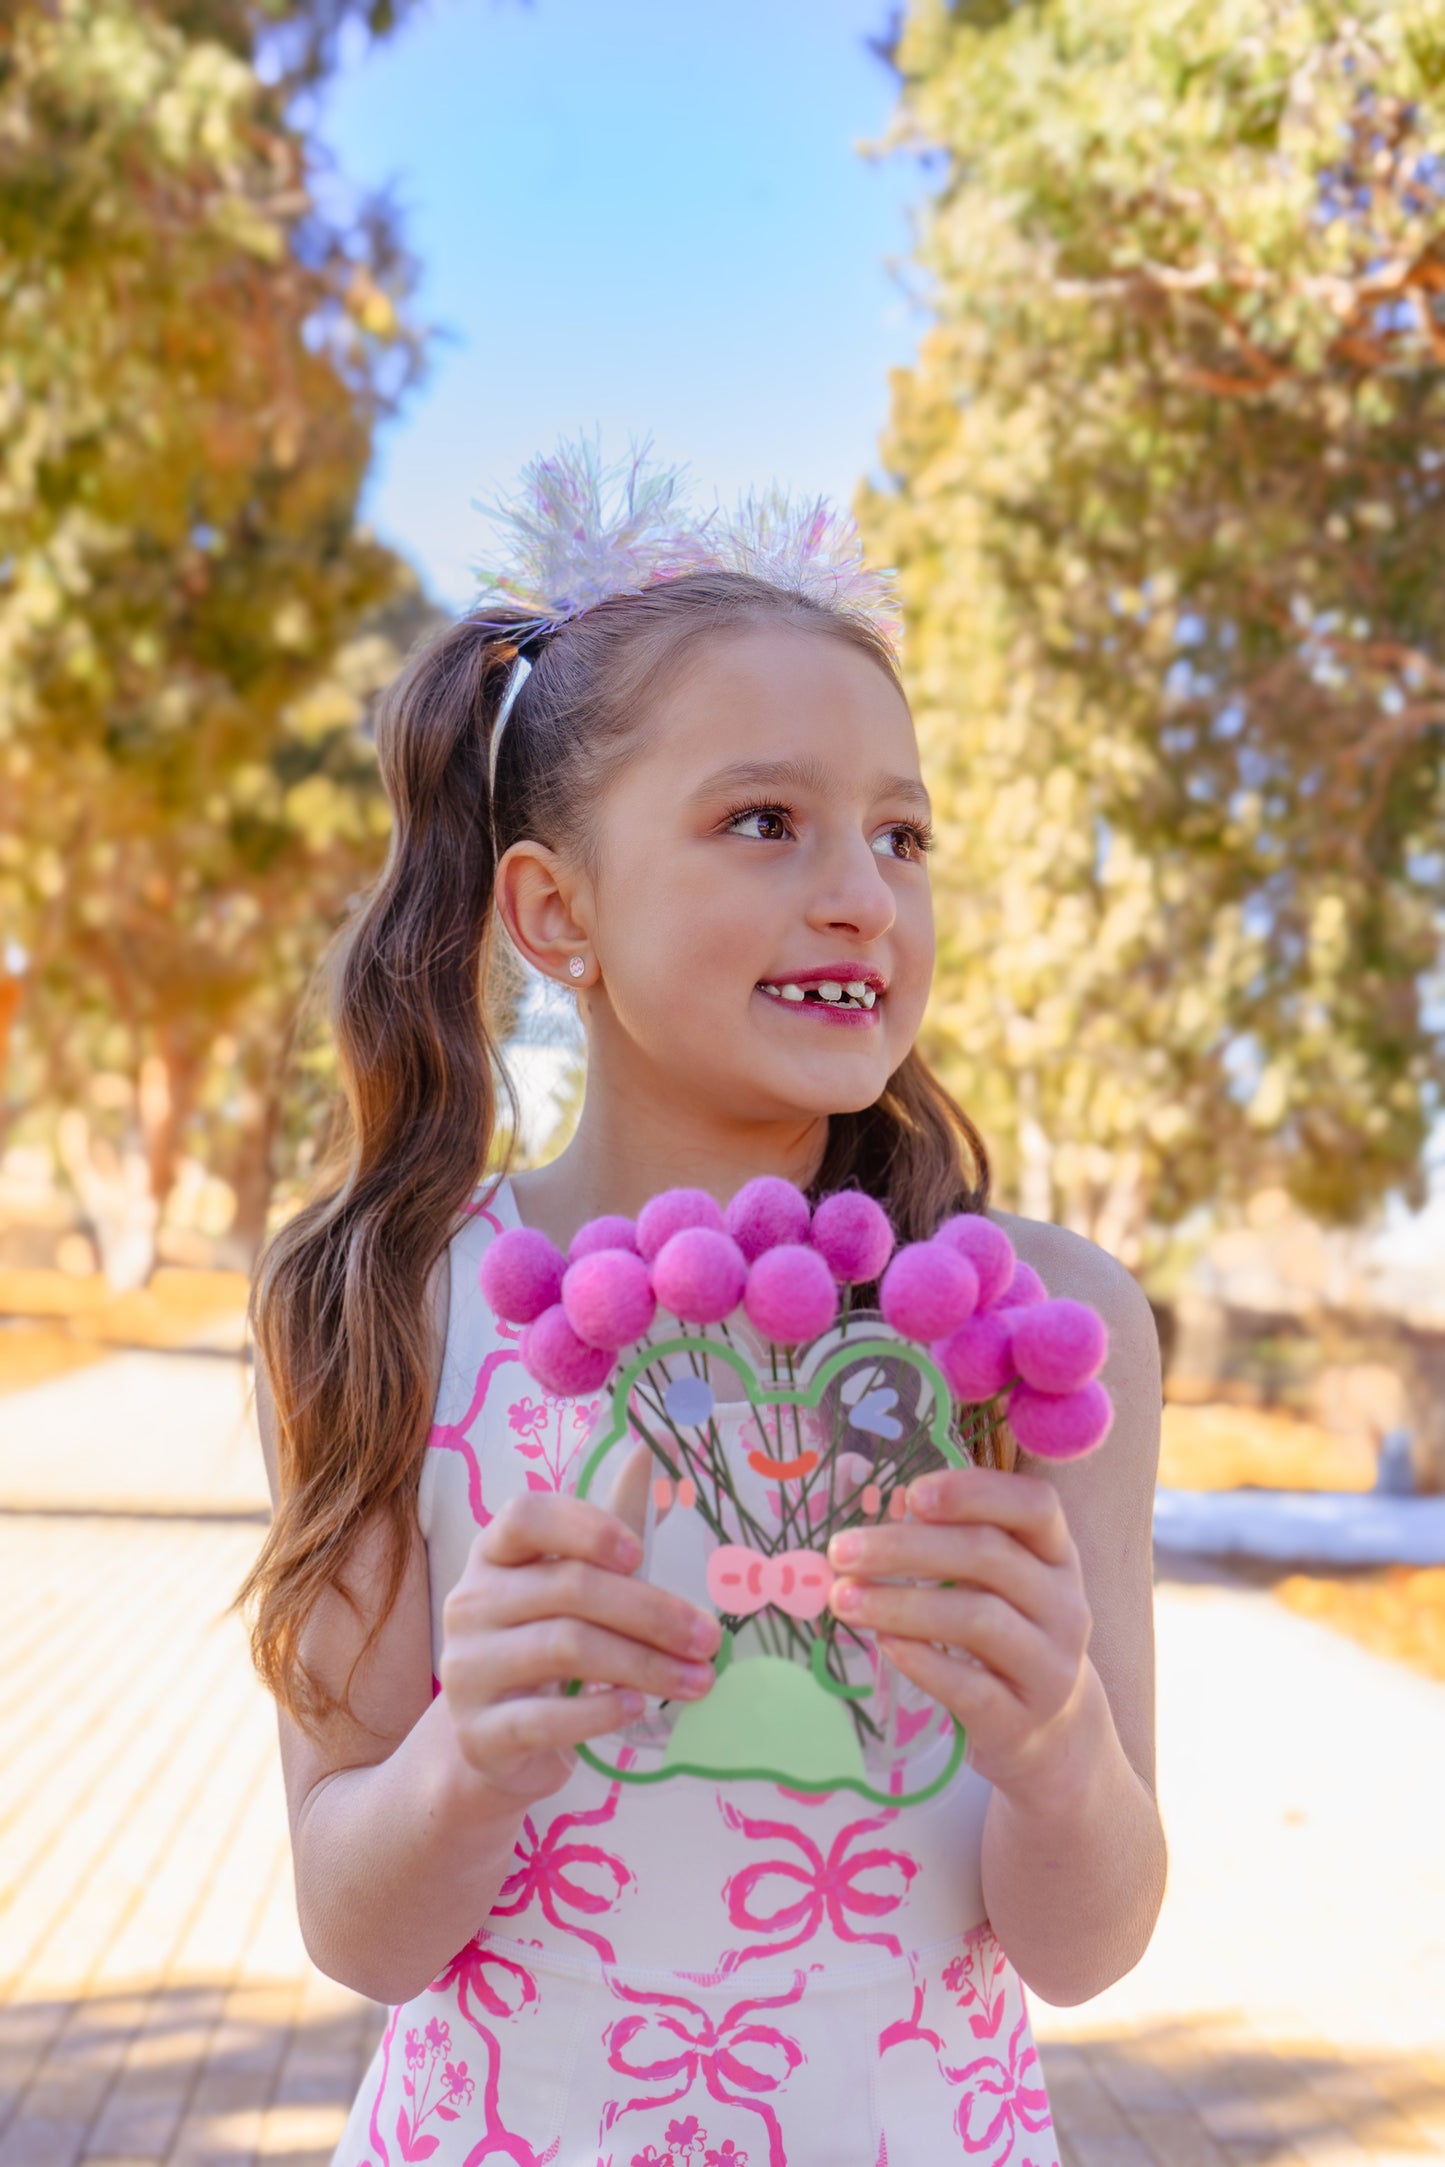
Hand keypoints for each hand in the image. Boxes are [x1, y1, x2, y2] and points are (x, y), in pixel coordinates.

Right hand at [440, 1447, 720, 1807]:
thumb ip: (617, 1521)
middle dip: (652, 1612)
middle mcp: (471, 1602)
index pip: (524, 1516)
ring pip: (565, 1648)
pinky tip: (639, 1708)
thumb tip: (660, 1448)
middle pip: (568, 1588)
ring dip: (645, 1665)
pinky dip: (600, 1710)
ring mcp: (467, 1668)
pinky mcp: (480, 1731)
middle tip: (709, 1638)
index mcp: (494, 1554)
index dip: (585, 1528)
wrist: (496, 1739)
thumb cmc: (546, 1641)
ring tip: (699, 1680)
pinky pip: (546, 1717)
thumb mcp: (577, 1579)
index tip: (642, 1555)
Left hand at [825, 1466, 1092, 1799]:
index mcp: (1055, 1554)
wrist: (1047, 1728)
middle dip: (905, 1548)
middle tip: (841, 1551)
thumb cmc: (1004, 1632)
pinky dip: (922, 1661)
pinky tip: (884, 1644)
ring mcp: (1049, 1665)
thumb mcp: (995, 1582)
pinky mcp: (1021, 1720)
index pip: (1035, 1504)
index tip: (911, 1493)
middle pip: (989, 1557)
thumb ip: (949, 1542)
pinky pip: (970, 1687)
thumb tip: (878, 1513)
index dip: (974, 1492)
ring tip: (843, 1600)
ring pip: (978, 1620)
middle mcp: (1064, 1604)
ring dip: (901, 1604)